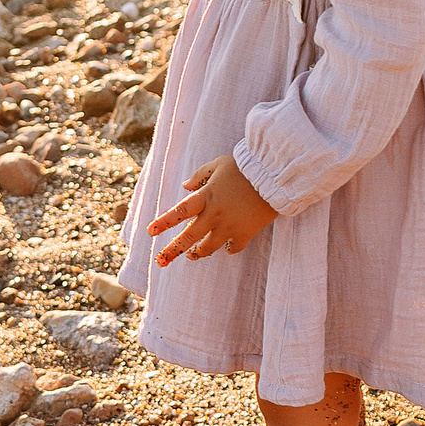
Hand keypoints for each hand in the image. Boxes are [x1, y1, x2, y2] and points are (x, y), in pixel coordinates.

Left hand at [146, 155, 278, 265]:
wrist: (275, 176)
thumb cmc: (246, 167)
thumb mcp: (219, 164)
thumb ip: (200, 175)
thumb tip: (185, 186)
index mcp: (206, 197)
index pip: (179, 212)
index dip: (163, 223)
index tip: (150, 232)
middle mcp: (215, 215)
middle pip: (189, 237)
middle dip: (173, 250)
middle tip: (161, 261)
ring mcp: (230, 226)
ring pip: (208, 248)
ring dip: (197, 253)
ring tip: (191, 255)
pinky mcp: (246, 233)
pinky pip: (233, 248)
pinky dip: (228, 248)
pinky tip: (227, 248)